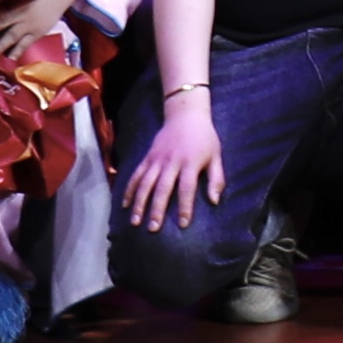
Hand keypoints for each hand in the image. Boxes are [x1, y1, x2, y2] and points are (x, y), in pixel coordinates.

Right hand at [125, 99, 227, 228]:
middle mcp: (171, 162)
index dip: (185, 207)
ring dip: (139, 203)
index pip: (187, 188)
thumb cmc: (204, 138)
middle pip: (162, 188)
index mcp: (190, 163)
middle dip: (156, 209)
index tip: (183, 225)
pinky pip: (136, 175)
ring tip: (135, 221)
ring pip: (145, 183)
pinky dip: (130, 190)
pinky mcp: (147, 157)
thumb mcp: (216, 156)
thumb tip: (215, 201)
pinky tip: (125, 205)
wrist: (186, 114)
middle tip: (153, 228)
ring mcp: (157, 159)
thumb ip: (216, 179)